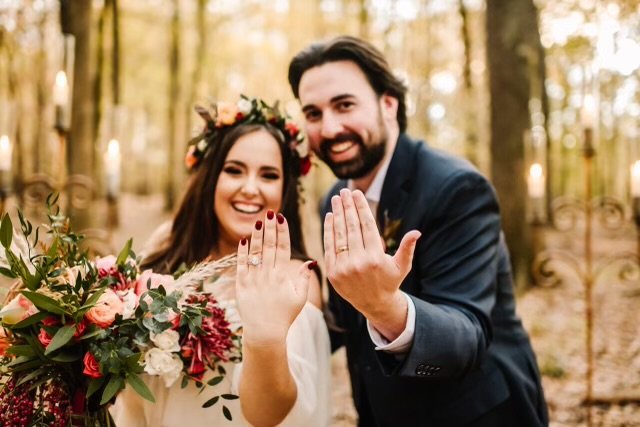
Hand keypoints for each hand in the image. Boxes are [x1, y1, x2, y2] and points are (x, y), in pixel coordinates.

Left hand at [236, 210, 313, 346]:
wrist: (265, 332)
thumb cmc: (285, 316)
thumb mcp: (299, 298)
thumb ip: (304, 279)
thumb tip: (310, 262)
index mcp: (282, 277)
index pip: (283, 249)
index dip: (282, 232)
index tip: (282, 219)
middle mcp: (267, 275)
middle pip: (269, 246)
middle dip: (269, 228)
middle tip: (270, 213)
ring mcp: (253, 280)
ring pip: (255, 252)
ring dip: (257, 235)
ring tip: (259, 220)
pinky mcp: (241, 285)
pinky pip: (241, 265)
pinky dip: (242, 252)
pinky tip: (244, 240)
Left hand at [324, 189, 420, 333]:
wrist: (374, 304)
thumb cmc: (390, 280)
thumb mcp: (402, 265)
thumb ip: (407, 248)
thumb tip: (416, 232)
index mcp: (376, 258)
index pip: (367, 226)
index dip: (361, 207)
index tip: (357, 193)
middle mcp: (359, 263)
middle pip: (352, 228)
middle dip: (347, 207)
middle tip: (344, 191)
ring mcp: (344, 268)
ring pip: (339, 235)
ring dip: (337, 214)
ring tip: (336, 199)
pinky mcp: (333, 273)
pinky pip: (329, 247)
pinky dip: (328, 231)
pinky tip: (329, 217)